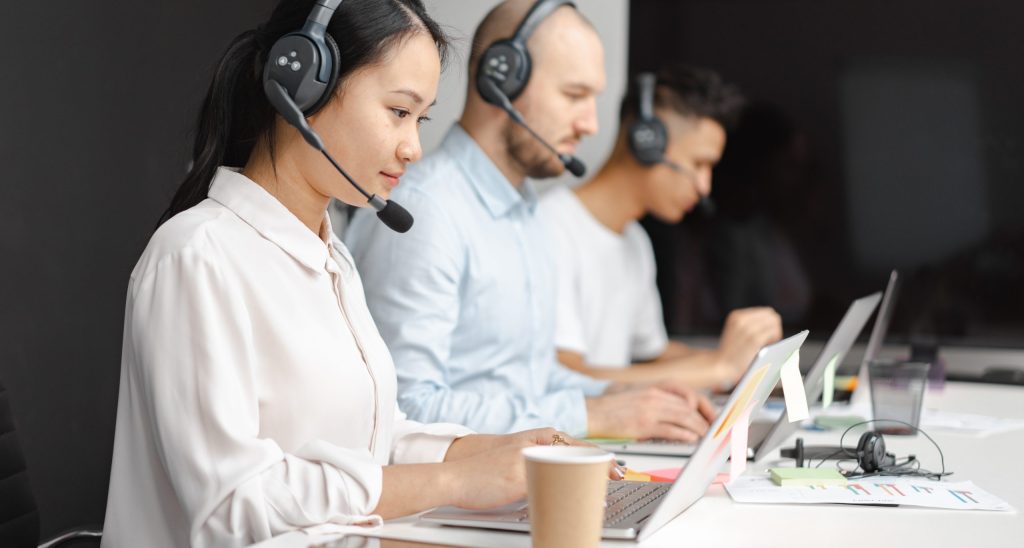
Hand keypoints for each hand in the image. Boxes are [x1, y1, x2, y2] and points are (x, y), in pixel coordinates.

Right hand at [446, 429, 619, 509]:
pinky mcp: (519, 476)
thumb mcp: (519, 457)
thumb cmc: (486, 470)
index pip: (580, 445)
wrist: (455, 474)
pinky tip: (577, 503)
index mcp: (538, 436)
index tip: (619, 470)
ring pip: (569, 469)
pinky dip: (567, 495)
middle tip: (619, 479)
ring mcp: (528, 458)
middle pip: (580, 455)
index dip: (602, 458)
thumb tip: (568, 474)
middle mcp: (536, 443)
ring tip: (601, 495)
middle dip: (602, 469)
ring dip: (588, 483)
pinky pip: (549, 486)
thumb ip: (542, 459)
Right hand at [586, 383, 712, 441]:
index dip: (703, 405)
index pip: (688, 393)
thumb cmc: (613, 407)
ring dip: (698, 428)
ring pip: (684, 417)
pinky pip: (671, 429)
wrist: (592, 411)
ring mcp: (650, 410)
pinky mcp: (643, 425)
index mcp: (654, 387)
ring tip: (705, 437)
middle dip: (704, 420)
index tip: (711, 415)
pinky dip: (684, 435)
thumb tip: (681, 410)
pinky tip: (691, 439)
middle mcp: (654, 396)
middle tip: (712, 430)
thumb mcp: (638, 393)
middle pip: (689, 406)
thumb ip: (658, 398)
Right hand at [715, 307, 782, 381]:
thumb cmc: (731, 354)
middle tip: (770, 341)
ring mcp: (748, 328)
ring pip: (774, 323)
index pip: (766, 312)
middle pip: (772, 315)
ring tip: (768, 344)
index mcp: (736, 315)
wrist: (720, 367)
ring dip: (775, 333)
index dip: (770, 324)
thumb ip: (750, 325)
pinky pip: (773, 332)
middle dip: (774, 327)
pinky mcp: (754, 339)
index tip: (767, 335)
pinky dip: (775, 339)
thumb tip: (774, 322)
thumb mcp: (736, 332)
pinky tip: (769, 347)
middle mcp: (742, 319)